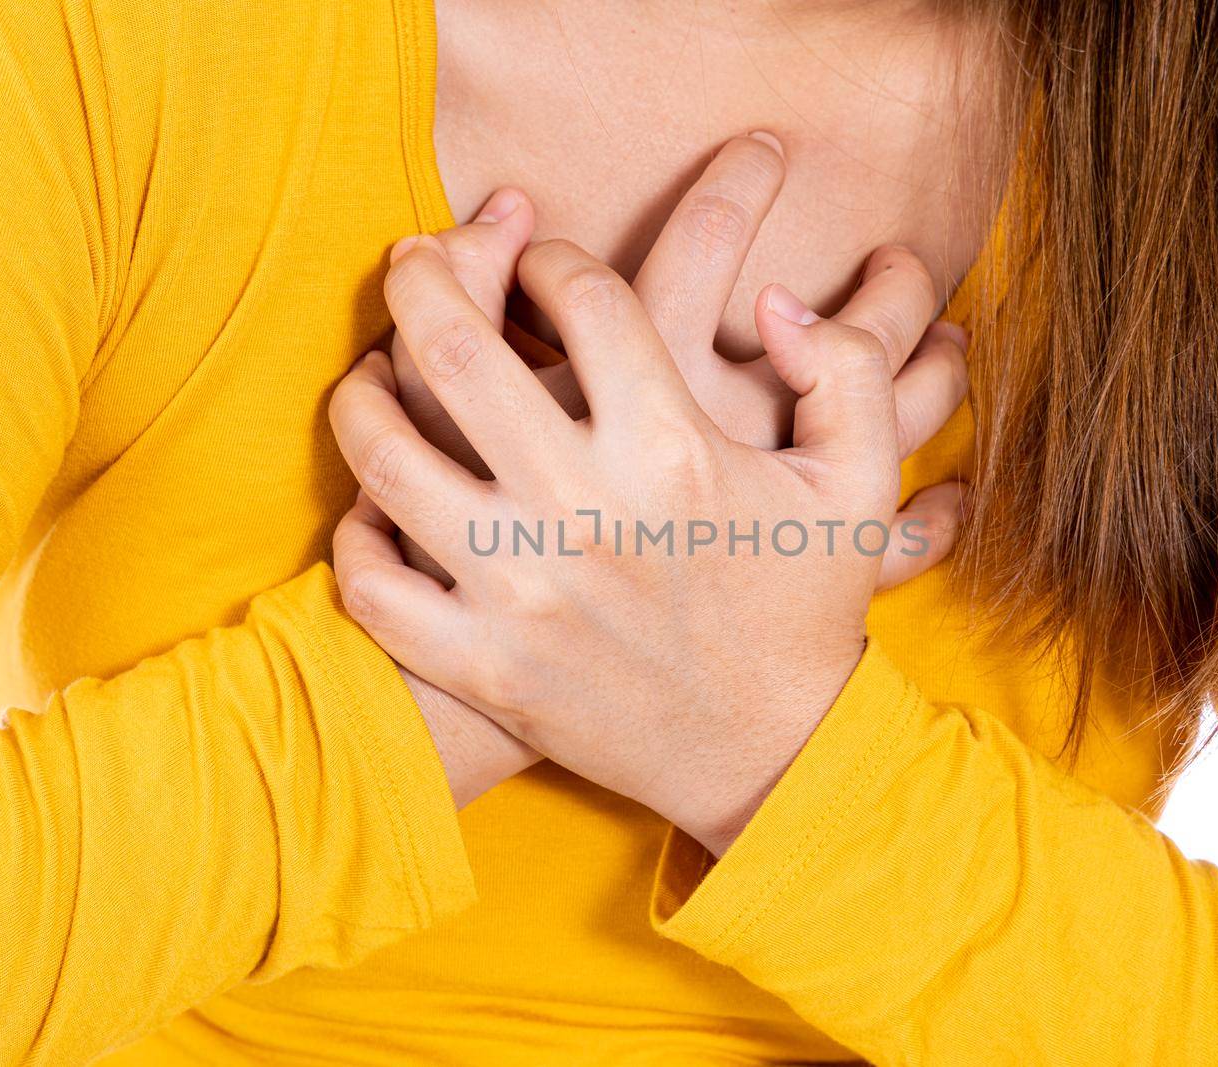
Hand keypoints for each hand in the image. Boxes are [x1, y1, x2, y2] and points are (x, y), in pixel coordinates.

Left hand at [330, 137, 967, 851]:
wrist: (772, 753)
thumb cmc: (808, 606)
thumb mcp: (860, 481)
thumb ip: (844, 368)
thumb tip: (775, 299)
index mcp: (673, 450)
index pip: (582, 298)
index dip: (550, 256)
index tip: (539, 258)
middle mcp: (584, 511)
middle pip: (455, 351)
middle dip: (421, 278)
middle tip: (413, 260)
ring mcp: (522, 596)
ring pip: (387, 459)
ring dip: (362, 395)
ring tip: (371, 372)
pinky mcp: (484, 667)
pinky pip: (374, 585)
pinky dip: (357, 535)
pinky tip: (378, 505)